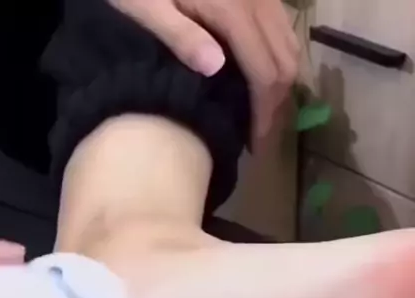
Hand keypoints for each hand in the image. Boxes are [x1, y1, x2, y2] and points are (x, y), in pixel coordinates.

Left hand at [109, 0, 299, 137]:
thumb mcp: (145, 5)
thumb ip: (180, 35)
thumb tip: (217, 68)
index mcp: (232, 9)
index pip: (264, 73)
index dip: (264, 114)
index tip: (255, 147)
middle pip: (285, 62)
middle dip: (277, 106)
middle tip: (260, 140)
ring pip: (290, 44)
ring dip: (281, 84)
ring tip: (261, 115)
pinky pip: (283, 27)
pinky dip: (279, 58)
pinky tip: (259, 78)